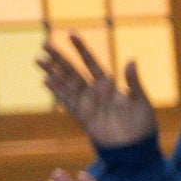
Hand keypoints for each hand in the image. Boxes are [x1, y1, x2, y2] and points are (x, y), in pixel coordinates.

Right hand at [38, 33, 157, 147]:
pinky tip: (46, 81)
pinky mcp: (82, 116)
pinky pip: (68, 102)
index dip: (82, 48)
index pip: (91, 62)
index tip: (72, 33)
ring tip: (38, 59)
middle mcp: (94, 91)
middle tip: (44, 43)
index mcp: (108, 84)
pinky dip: (58, 92)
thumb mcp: (141, 100)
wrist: (136, 148)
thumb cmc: (142, 124)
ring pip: (66, 83)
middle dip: (59, 57)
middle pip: (73, 70)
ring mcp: (87, 103)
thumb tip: (131, 60)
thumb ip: (133, 81)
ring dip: (52, 72)